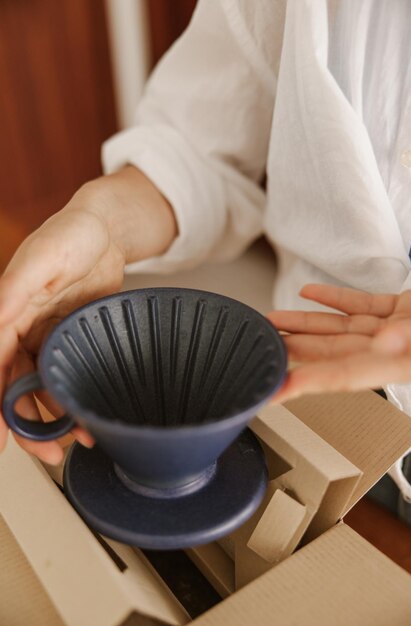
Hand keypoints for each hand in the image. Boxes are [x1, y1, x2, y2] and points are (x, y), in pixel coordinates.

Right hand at [0, 167, 176, 462]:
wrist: (107, 231)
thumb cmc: (71, 234)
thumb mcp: (43, 259)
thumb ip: (15, 289)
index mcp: (7, 311)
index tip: (0, 440)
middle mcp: (20, 328)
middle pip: (13, 386)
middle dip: (26, 424)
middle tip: (48, 454)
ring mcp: (44, 335)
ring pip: (38, 387)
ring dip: (50, 417)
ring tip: (74, 441)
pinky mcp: (67, 337)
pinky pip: (62, 374)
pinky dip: (69, 396)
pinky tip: (83, 414)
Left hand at [268, 283, 410, 402]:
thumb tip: (384, 341)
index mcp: (400, 365)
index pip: (345, 376)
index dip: (308, 382)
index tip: (279, 389)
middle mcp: (392, 351)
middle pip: (332, 353)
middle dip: (294, 350)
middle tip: (263, 349)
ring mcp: (394, 329)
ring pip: (339, 327)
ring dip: (305, 323)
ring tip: (275, 320)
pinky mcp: (399, 309)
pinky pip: (360, 304)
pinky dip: (334, 298)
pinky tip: (309, 293)